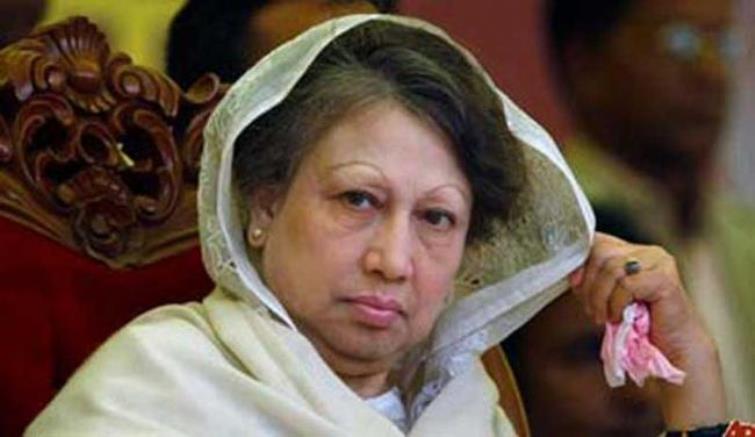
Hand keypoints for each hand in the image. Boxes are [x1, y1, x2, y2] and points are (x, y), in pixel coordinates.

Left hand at [569, 232, 726, 428]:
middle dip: (589, 285)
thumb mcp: (607, 297)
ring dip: (601, 298)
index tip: (576, 285)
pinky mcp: (665, 279)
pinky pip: (627, 284)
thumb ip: (591, 280)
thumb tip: (573, 273)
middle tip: (592, 310)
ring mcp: (659, 262)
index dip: (580, 262)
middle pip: (600, 252)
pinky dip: (617, 304)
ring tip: (605, 317)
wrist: (672, 350)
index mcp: (633, 251)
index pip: (597, 240)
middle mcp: (648, 251)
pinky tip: (622, 317)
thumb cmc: (639, 325)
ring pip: (612, 268)